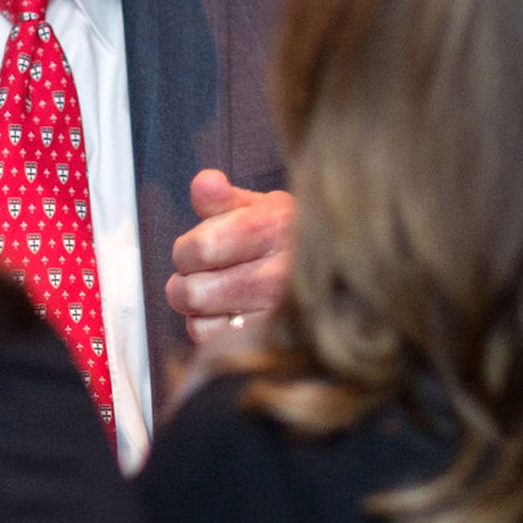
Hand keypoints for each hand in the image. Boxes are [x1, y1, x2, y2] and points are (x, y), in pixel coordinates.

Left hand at [167, 169, 293, 343]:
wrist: (335, 270)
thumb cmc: (286, 237)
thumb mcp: (261, 207)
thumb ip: (223, 197)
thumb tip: (204, 183)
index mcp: (274, 226)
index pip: (201, 248)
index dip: (187, 250)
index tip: (199, 248)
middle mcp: (279, 272)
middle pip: (193, 291)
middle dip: (187, 280)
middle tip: (204, 273)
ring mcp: (277, 312)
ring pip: (199, 318)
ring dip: (198, 306)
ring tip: (215, 293)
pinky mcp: (271, 339)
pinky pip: (211, 340)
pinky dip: (210, 328)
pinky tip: (228, 314)